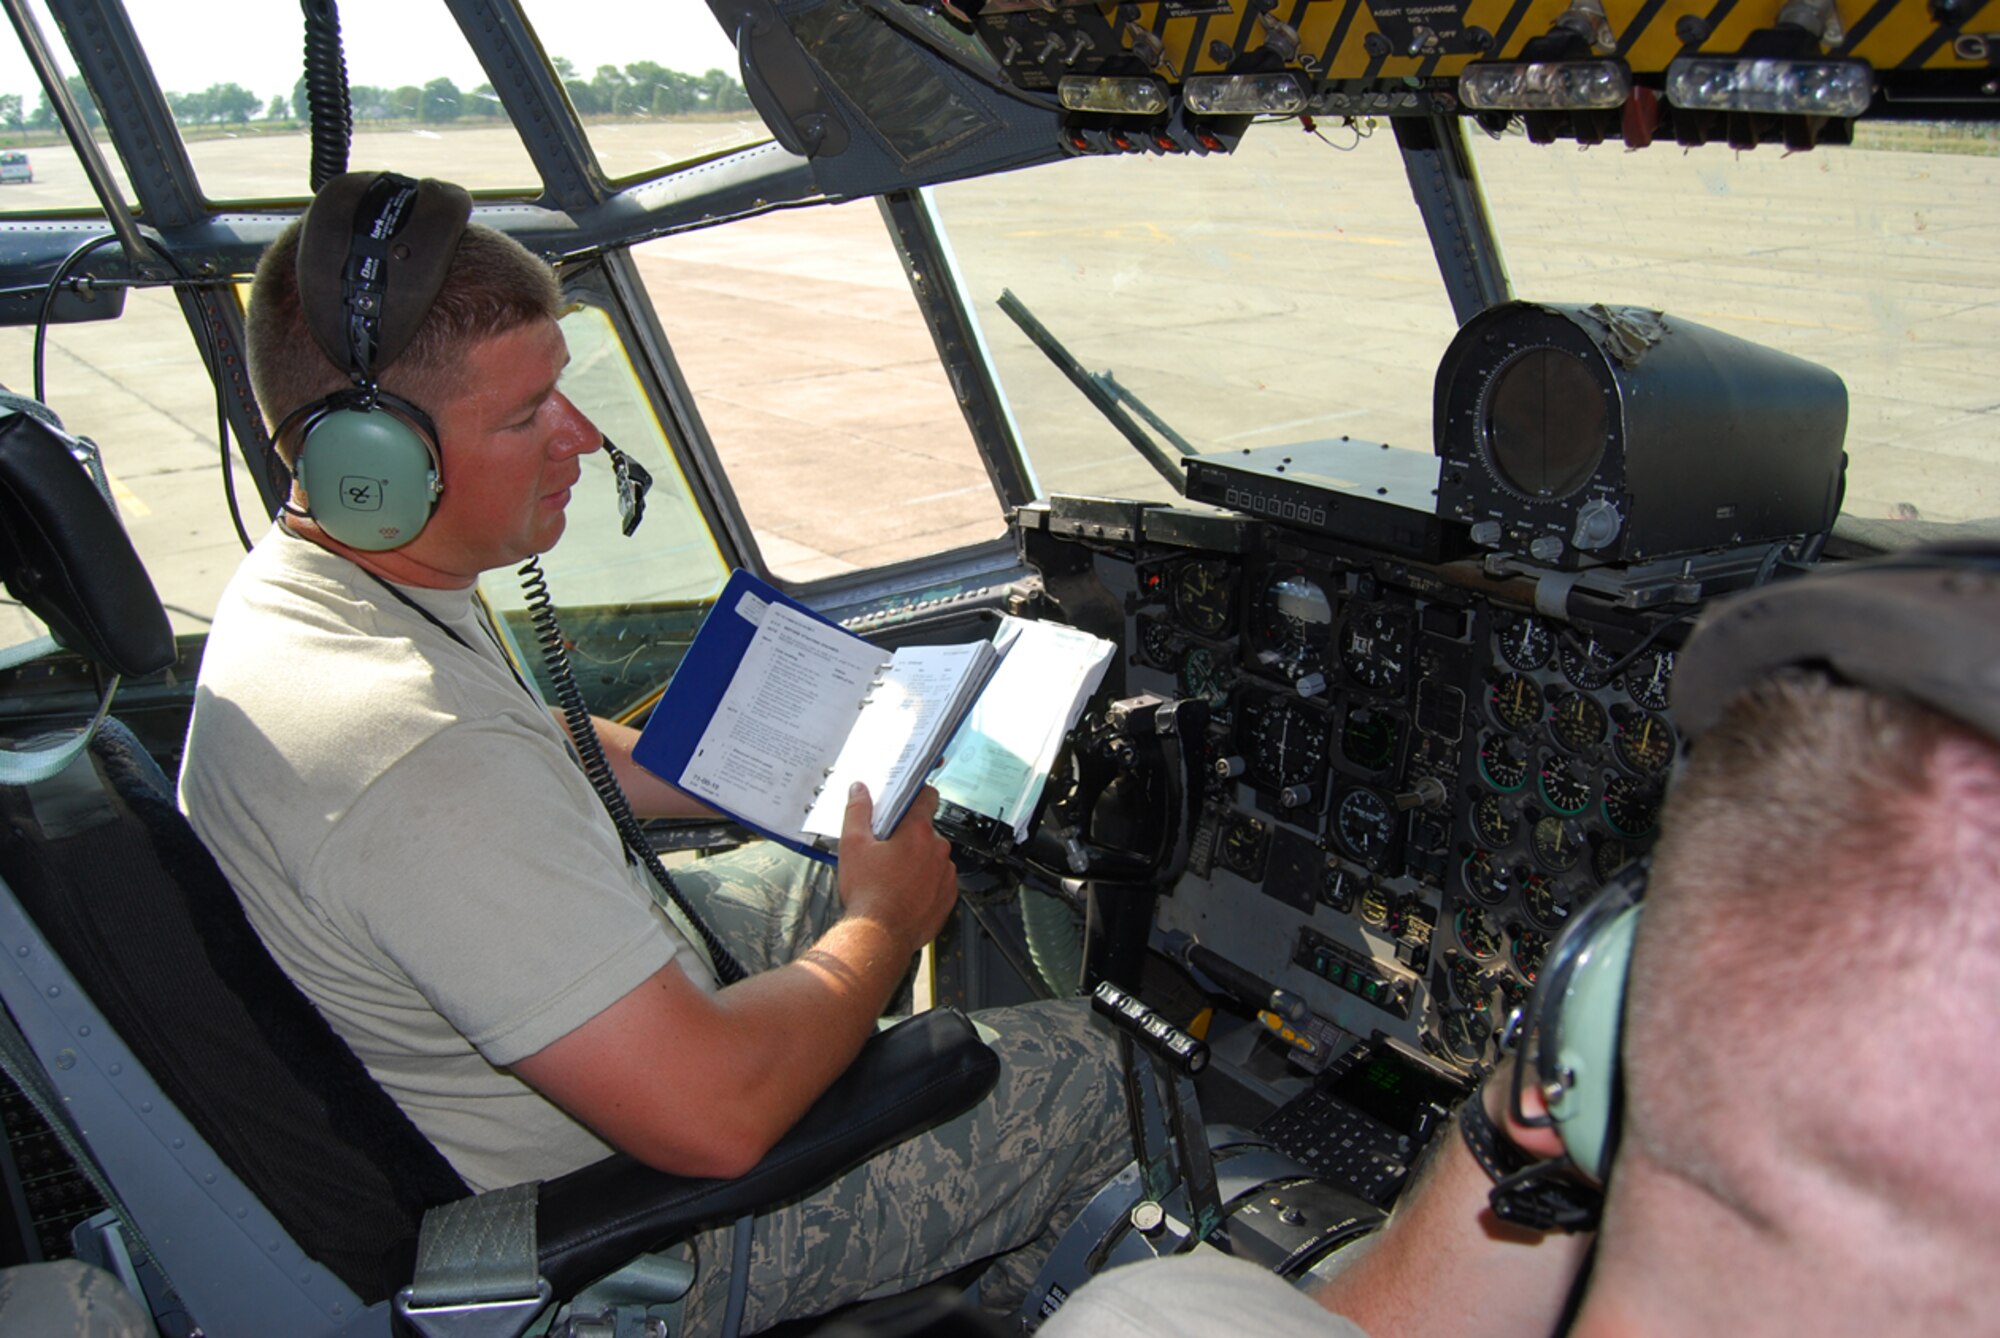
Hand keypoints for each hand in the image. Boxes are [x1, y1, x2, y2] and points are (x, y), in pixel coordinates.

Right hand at [836, 783, 957, 951]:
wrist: (880, 936)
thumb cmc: (868, 893)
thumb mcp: (853, 845)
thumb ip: (857, 812)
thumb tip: (859, 791)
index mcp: (918, 832)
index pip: (927, 797)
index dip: (916, 795)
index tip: (908, 799)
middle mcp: (938, 850)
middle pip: (926, 831)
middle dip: (909, 836)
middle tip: (885, 849)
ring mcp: (946, 875)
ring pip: (932, 857)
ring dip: (918, 861)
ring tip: (893, 876)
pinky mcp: (948, 897)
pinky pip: (938, 881)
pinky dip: (924, 883)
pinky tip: (903, 892)